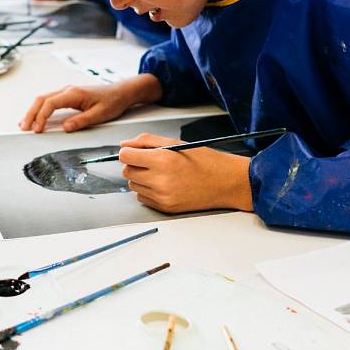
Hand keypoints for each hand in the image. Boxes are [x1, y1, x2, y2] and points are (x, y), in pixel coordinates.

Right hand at [19, 73, 162, 132]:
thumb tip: (65, 128)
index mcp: (74, 94)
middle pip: (42, 100)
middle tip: (24, 128)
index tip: (37, 129)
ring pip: (43, 99)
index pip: (50, 104)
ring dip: (33, 111)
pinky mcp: (68, 96)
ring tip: (25, 124)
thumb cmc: (112, 101)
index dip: (41, 117)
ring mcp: (67, 92)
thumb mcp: (99, 115)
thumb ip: (81, 121)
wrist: (121, 92)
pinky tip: (36, 117)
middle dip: (31, 113)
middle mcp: (67, 90)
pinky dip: (40, 109)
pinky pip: (49, 101)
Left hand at [118, 133, 252, 212]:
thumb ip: (146, 141)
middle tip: (150, 161)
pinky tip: (163, 184)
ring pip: (133, 186)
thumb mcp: (175, 143)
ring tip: (160, 173)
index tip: (134, 151)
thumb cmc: (203, 161)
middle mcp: (161, 180)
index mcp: (163, 160)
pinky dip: (147, 191)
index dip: (128, 152)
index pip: (125, 156)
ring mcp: (163, 197)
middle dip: (134, 165)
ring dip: (141, 178)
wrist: (225, 183)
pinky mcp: (165, 208)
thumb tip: (124, 144)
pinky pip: (142, 198)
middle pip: (127, 172)